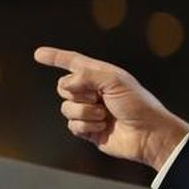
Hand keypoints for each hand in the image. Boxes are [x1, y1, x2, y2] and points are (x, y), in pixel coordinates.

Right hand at [34, 46, 188, 170]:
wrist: (149, 135)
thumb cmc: (140, 105)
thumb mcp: (116, 81)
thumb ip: (87, 76)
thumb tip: (66, 83)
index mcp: (102, 75)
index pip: (74, 62)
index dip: (56, 57)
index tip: (39, 54)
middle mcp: (94, 92)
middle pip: (63, 87)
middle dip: (77, 93)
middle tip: (99, 98)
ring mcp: (90, 111)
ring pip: (66, 108)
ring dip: (84, 112)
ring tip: (104, 115)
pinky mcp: (89, 130)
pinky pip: (72, 125)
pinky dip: (86, 126)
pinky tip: (102, 127)